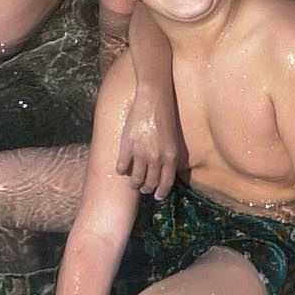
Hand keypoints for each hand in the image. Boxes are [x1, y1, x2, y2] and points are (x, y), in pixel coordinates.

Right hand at [115, 85, 182, 199]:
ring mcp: (141, 153)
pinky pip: (122, 167)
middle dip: (147, 189)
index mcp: (170, 156)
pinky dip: (122, 171)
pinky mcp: (127, 146)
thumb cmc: (165, 116)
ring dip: (134, 183)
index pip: (166, 183)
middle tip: (144, 189)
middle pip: (150, 183)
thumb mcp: (172, 139)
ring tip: (134, 182)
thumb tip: (163, 171)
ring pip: (136, 179)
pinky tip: (122, 169)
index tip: (157, 196)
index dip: (161, 192)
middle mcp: (156, 158)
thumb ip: (169, 156)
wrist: (153, 99)